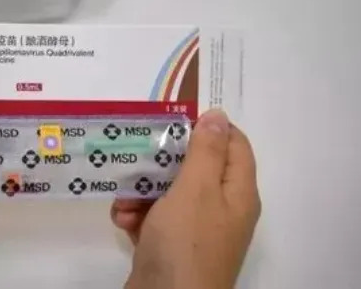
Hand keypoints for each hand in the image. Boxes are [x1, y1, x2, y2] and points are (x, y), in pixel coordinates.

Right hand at [112, 110, 260, 288]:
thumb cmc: (185, 242)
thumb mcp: (197, 189)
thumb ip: (206, 150)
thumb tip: (219, 114)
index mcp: (237, 193)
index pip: (234, 144)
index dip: (208, 128)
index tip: (175, 120)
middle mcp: (220, 209)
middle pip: (194, 168)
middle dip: (162, 162)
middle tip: (138, 152)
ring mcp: (194, 230)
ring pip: (168, 193)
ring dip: (142, 191)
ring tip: (124, 199)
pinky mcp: (170, 246)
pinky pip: (155, 218)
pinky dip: (138, 216)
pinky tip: (123, 221)